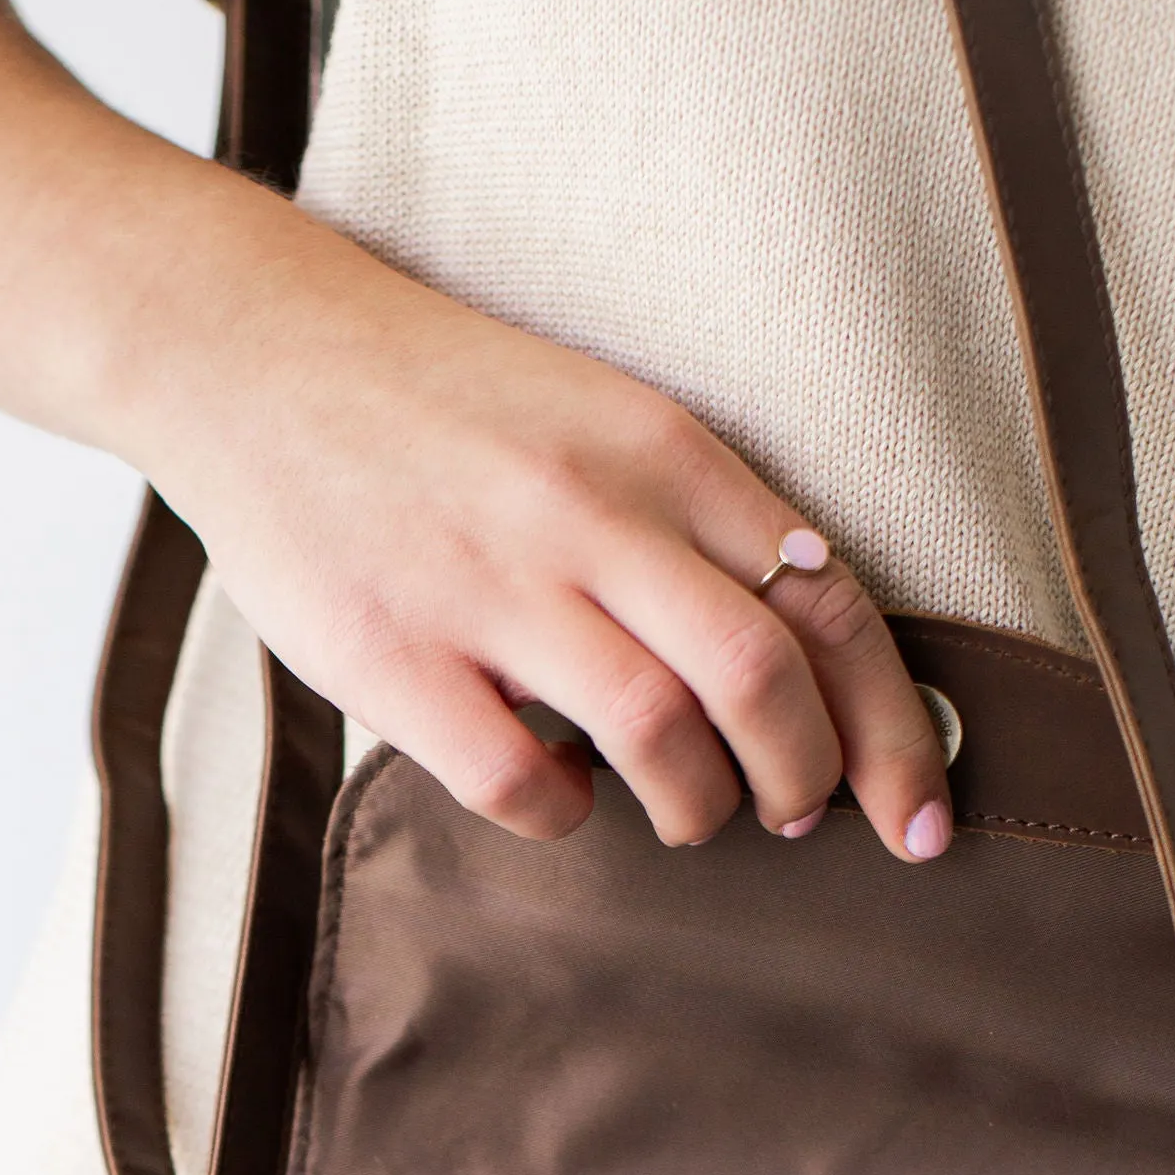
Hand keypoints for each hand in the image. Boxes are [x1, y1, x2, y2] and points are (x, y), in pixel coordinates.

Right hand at [136, 232, 953, 863]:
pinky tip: (560, 795)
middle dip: (808, 779)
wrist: (256, 356)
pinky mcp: (397, 657)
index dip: (890, 722)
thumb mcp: (598, 419)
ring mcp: (489, 588)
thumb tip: (799, 658)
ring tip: (689, 815)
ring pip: (657, 737)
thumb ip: (693, 520)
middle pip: (759, 678)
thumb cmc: (437, 405)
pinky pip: (523, 781)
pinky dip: (565, 813)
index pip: (825, 598)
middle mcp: (589, 512)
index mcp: (659, 450)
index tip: (918, 804)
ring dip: (697, 808)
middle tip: (800, 818)